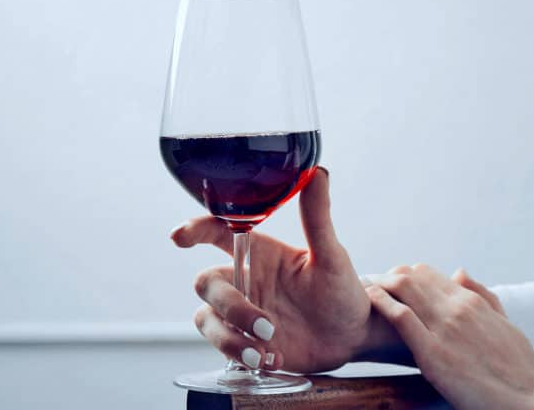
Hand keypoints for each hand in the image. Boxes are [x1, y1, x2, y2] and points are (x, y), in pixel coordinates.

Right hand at [170, 169, 377, 372]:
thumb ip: (318, 217)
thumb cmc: (343, 290)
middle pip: (206, 284)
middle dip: (229, 306)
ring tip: (264, 351)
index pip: (217, 232)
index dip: (194, 230)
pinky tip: (273, 360)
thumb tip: (317, 172)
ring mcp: (242, 312)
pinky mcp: (245, 342)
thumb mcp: (332, 256)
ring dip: (229, 338)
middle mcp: (245, 280)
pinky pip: (223, 348)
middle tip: (266, 325)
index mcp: (260, 253)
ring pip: (206, 319)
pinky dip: (242, 356)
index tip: (180, 237)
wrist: (353, 336)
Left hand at [365, 264, 533, 409]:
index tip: (390, 285)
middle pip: (412, 276)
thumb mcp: (506, 324)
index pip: (428, 274)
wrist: (530, 400)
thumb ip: (483, 297)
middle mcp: (457, 307)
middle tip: (372, 285)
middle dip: (388, 277)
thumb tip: (460, 272)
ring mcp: (444, 328)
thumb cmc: (520, 369)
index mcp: (472, 301)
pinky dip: (382, 303)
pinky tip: (369, 299)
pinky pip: (401, 317)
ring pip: (404, 288)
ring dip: (381, 284)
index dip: (406, 277)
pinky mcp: (432, 353)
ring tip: (366, 289)